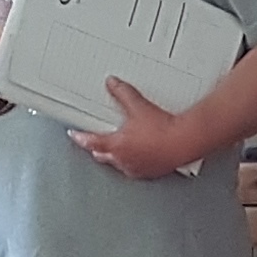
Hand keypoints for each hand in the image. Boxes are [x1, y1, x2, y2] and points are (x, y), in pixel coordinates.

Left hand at [68, 81, 195, 180]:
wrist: (182, 142)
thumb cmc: (162, 130)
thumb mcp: (138, 106)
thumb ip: (123, 93)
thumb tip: (113, 84)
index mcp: (116, 145)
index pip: (91, 142)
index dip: (80, 137)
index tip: (74, 135)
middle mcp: (123, 160)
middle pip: (102, 156)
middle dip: (97, 148)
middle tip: (94, 143)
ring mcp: (136, 168)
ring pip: (118, 164)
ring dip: (115, 157)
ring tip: (118, 148)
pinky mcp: (150, 172)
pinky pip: (135, 169)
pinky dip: (133, 163)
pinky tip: (139, 156)